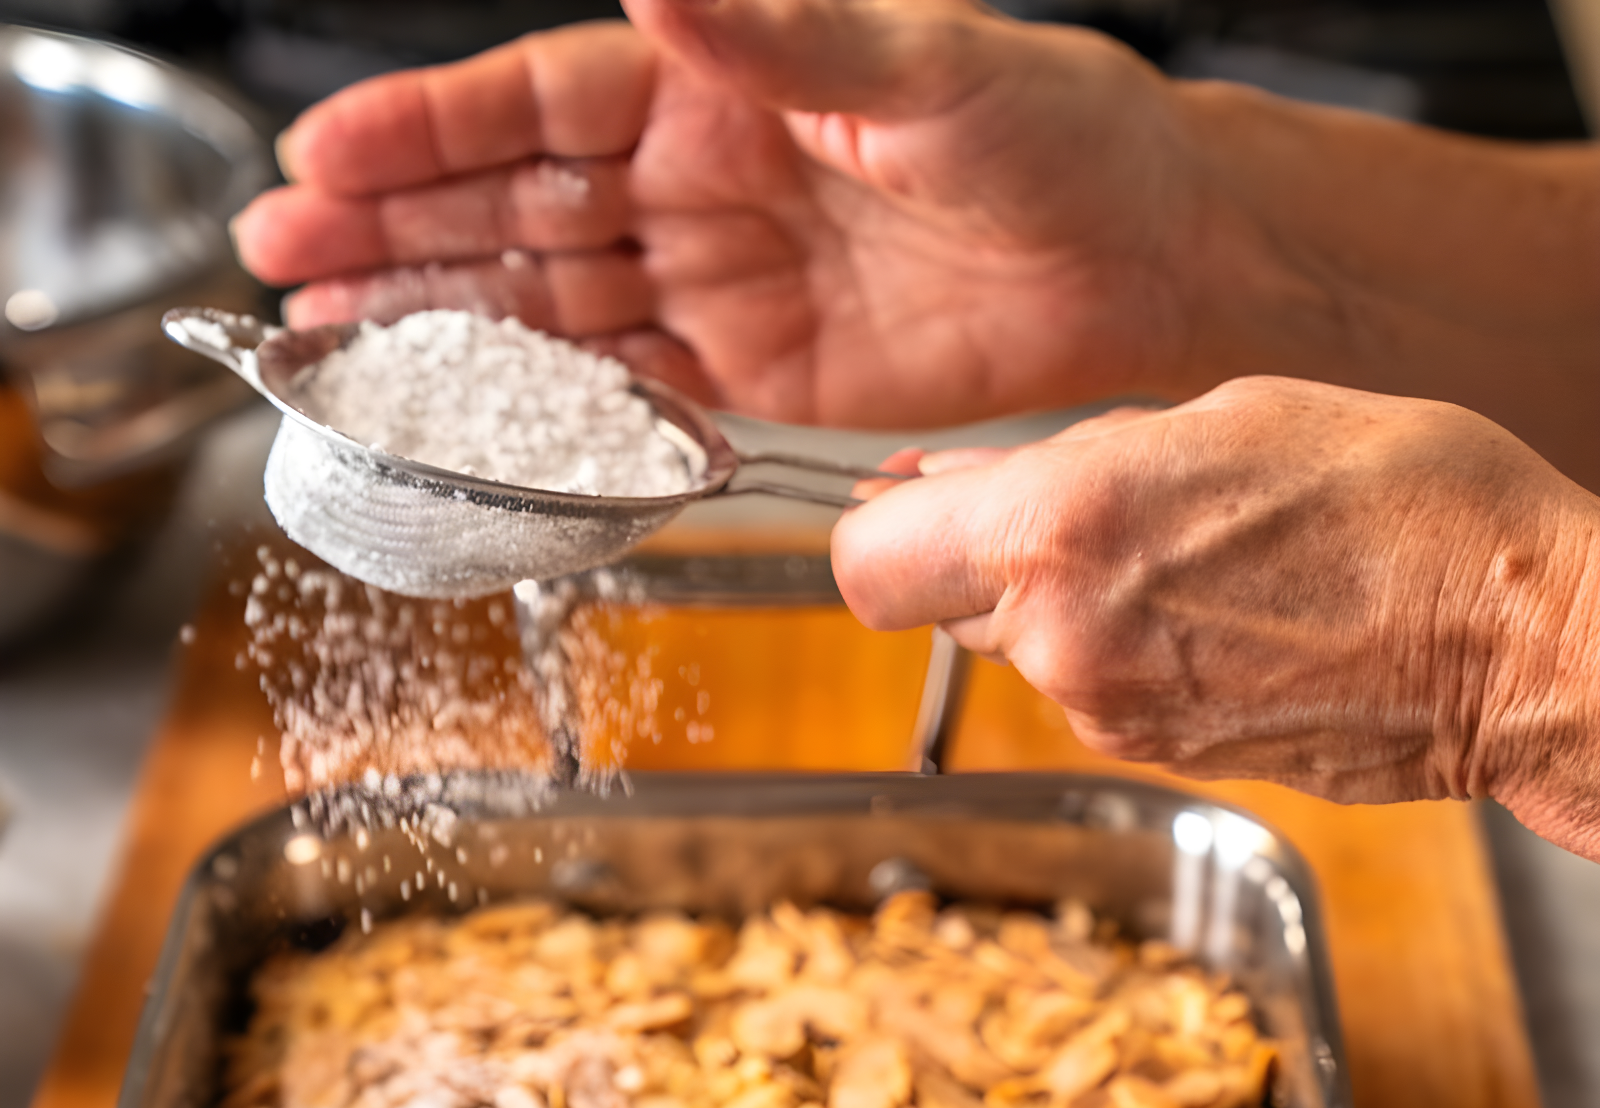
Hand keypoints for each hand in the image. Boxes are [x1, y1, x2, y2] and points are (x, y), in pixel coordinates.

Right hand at [231, 0, 1599, 478]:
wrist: (1139, 260)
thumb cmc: (1058, 133)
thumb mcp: (927, 66)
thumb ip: (784, 36)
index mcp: (721, 82)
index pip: (540, 103)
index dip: (426, 133)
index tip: (322, 161)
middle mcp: (701, 178)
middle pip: (516, 202)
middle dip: (397, 232)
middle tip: (285, 264)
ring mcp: (721, 279)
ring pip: (554, 298)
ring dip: (448, 319)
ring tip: (340, 339)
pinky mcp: (757, 369)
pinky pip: (632, 382)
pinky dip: (554, 394)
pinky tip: (475, 402)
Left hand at [833, 377, 1599, 855]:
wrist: (1518, 645)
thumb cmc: (1402, 505)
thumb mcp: (1222, 418)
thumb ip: (1060, 458)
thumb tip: (950, 483)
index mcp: (1063, 533)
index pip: (869, 561)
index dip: (879, 528)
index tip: (910, 504)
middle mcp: (1063, 641)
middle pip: (944, 604)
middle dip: (992, 558)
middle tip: (1094, 511)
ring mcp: (1105, 715)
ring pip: (1022, 648)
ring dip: (1066, 602)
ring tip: (1184, 559)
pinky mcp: (1152, 757)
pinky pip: (1089, 690)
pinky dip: (1119, 651)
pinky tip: (1213, 614)